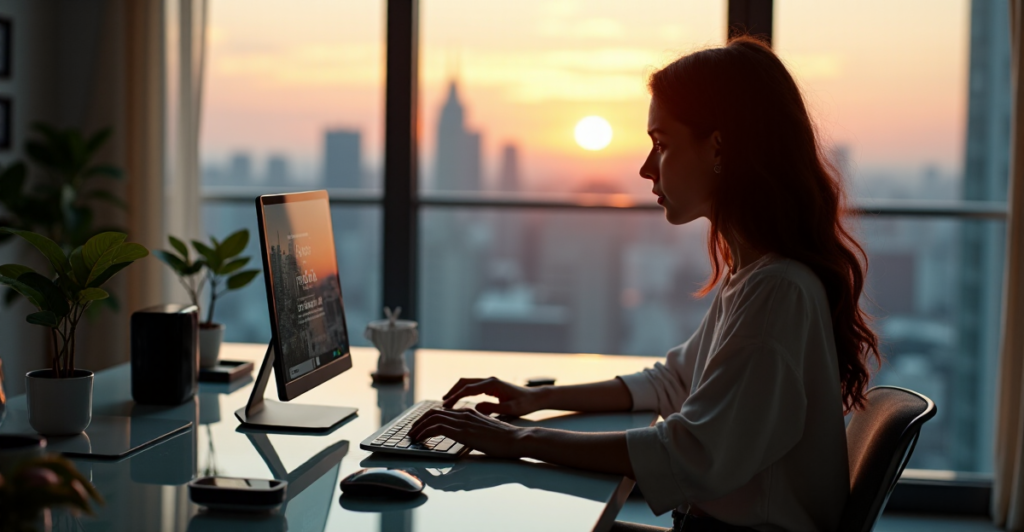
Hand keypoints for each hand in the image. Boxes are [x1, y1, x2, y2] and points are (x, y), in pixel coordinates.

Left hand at [409, 408, 527, 459]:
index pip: (443, 411)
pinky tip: (419, 439)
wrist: (516, 439)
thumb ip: (473, 432)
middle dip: (419, 421)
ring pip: (432, 418)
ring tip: (412, 435)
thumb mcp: (485, 433)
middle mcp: (464, 413)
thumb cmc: (505, 440)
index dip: (429, 418)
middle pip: (434, 412)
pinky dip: (424, 432)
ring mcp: (463, 421)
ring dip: (418, 427)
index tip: (421, 426)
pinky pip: (437, 427)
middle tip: (412, 430)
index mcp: (470, 412)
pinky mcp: (463, 431)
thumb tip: (466, 440)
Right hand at [441, 377, 546, 416]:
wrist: (535, 397)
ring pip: (467, 383)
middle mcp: (489, 380)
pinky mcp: (491, 386)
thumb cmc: (525, 404)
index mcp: (493, 384)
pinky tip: (459, 401)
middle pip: (465, 382)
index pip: (468, 389)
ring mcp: (490, 382)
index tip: (446, 405)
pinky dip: (463, 392)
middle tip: (442, 404)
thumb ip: (493, 409)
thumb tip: (476, 408)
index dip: (455, 396)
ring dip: (456, 391)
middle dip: (452, 392)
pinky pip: (472, 387)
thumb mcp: (511, 410)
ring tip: (446, 403)